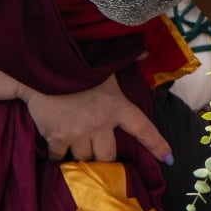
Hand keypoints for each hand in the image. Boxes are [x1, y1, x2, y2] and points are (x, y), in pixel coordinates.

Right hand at [17, 74, 171, 163]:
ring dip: (82, 154)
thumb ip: (128, 62)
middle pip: (108, 154)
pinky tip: (57, 149)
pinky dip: (59, 155)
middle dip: (104, 155)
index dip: (157, 145)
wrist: (42, 66)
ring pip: (85, 157)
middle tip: (98, 150)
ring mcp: (78, 132)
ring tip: (77, 146)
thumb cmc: (78, 63)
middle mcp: (100, 123)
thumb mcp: (106, 63)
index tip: (168, 158)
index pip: (143, 129)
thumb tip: (148, 51)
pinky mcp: (57, 136)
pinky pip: (60, 156)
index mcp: (117, 106)